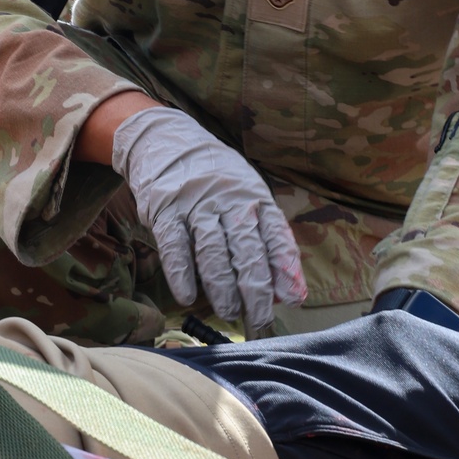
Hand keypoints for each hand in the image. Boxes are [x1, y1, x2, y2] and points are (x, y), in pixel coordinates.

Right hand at [111, 106, 305, 334]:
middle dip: (255, 289)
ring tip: (230, 312)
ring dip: (222, 288)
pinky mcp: (165, 210)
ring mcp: (196, 204)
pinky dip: (181, 274)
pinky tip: (187, 296)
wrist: (166, 140)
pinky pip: (175, 245)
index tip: (292, 298)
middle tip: (259, 318)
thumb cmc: (214, 177)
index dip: (284, 269)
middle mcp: (228, 200)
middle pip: (246, 249)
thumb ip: (261, 234)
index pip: (275, 235)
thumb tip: (280, 285)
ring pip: (213, 252)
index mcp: (253, 196)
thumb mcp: (244, 193)